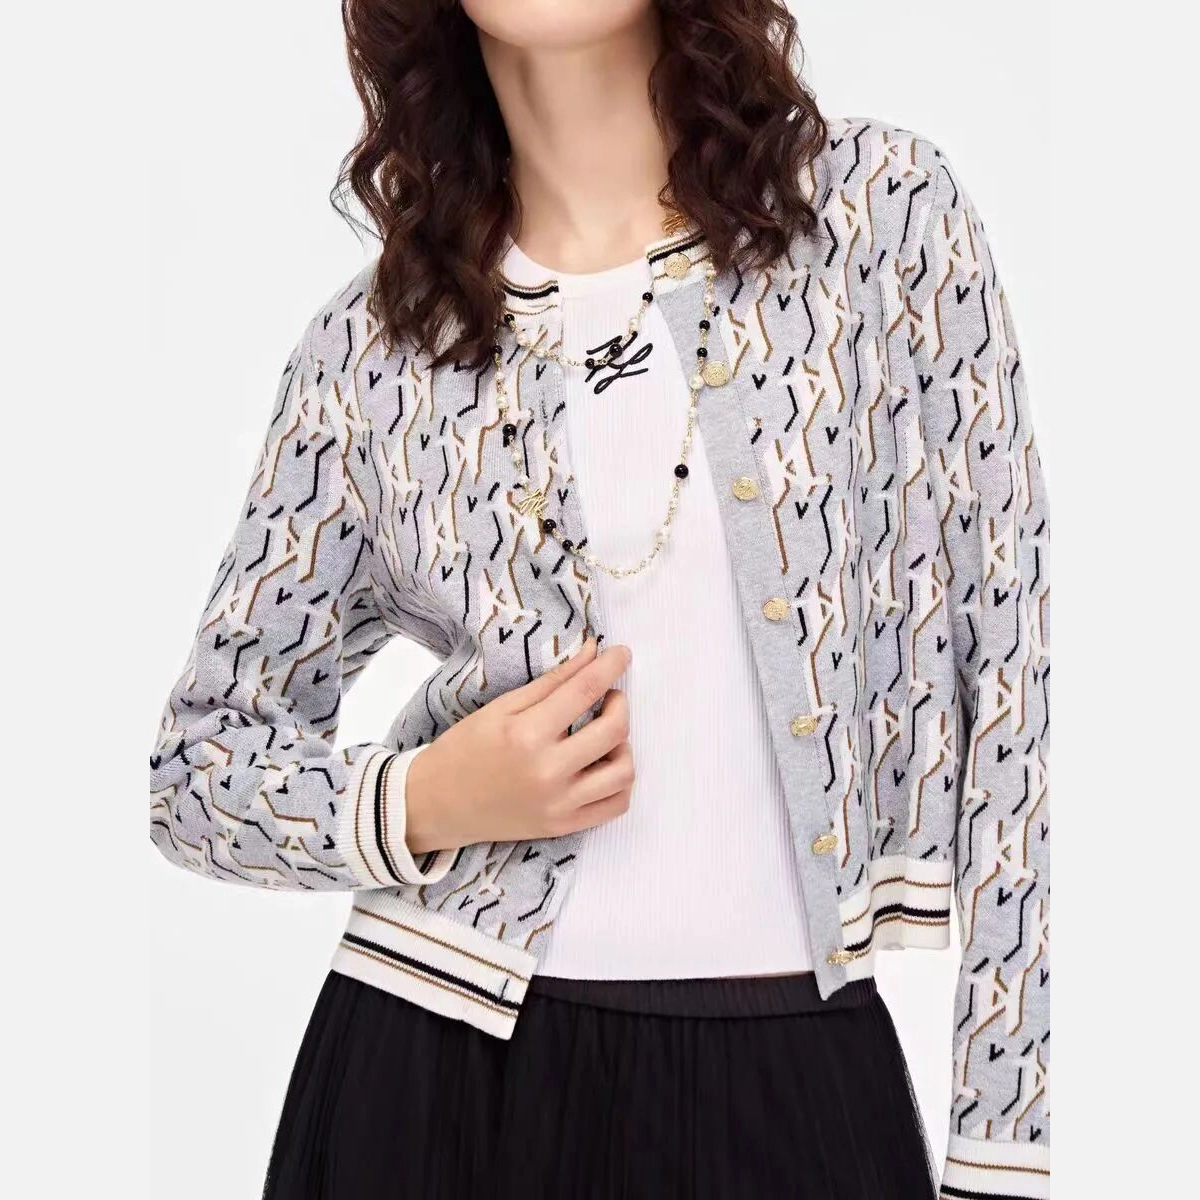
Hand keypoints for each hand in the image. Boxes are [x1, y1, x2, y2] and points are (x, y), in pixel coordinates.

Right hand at [404, 638, 633, 852]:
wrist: (436, 805)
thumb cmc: (464, 750)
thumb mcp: (501, 707)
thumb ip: (552, 682)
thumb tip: (592, 653)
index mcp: (527, 734)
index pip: (585, 690)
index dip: (610, 666)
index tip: (622, 653)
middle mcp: (548, 772)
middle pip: (614, 730)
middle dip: (620, 703)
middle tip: (609, 697)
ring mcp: (559, 804)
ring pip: (624, 771)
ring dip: (624, 745)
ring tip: (606, 735)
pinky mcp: (564, 826)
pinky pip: (615, 805)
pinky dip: (620, 782)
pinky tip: (605, 765)